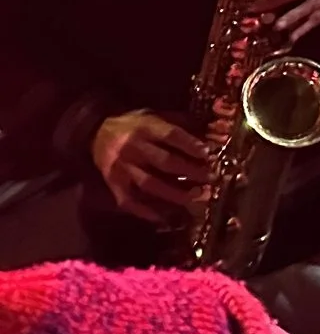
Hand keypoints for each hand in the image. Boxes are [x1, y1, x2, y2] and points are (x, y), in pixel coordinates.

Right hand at [90, 110, 206, 224]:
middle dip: (189, 171)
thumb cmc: (133, 124)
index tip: (207, 154)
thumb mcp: (153, 115)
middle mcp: (133, 148)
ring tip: (194, 197)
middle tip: (209, 178)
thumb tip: (205, 132)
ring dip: (173, 193)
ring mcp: (122, 168)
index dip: (190, 145)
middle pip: (163, 161)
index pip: (171, 136)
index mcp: (145, 127)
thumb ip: (176, 122)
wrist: (96, 133)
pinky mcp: (113, 184)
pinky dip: (145, 211)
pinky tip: (163, 217)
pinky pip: (129, 200)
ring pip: (149, 184)